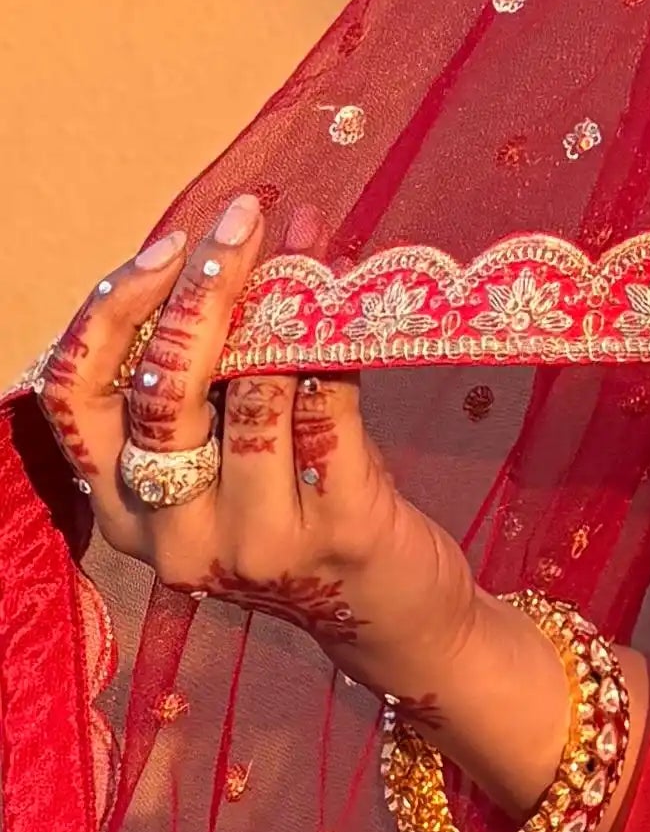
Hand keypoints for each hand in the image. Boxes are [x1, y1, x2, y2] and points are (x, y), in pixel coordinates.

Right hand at [37, 192, 476, 691]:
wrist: (394, 611)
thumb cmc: (302, 506)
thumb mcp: (226, 456)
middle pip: (160, 393)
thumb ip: (206, 378)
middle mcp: (171, 536)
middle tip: (242, 220)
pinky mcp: (335, 532)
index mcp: (120, 508)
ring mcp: (253, 542)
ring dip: (279, 306)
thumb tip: (227, 243)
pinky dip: (335, 347)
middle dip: (201, 290)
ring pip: (249, 398)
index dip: (108, 312)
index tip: (167, 246)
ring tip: (308, 246)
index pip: (73, 399)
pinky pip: (327, 412)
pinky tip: (348, 301)